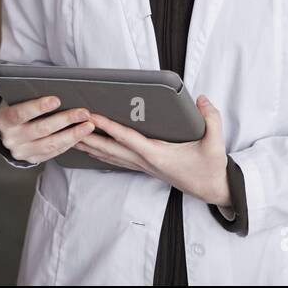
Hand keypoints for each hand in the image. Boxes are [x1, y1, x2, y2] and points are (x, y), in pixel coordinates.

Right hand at [0, 95, 94, 164]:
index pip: (20, 113)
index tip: (57, 100)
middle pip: (40, 130)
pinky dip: (69, 143)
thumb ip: (30, 95)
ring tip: (88, 125)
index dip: (38, 107)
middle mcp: (10, 139)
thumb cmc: (17, 107)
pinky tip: (81, 135)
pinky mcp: (32, 159)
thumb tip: (58, 88)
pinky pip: (54, 153)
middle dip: (64, 120)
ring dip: (72, 134)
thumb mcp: (17, 99)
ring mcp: (21, 152)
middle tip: (84, 112)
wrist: (8, 130)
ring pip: (50, 144)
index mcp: (3, 120)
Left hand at [76, 95, 231, 206]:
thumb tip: (201, 99)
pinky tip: (92, 147)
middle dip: (88, 136)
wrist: (212, 189)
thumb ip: (211, 119)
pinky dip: (101, 153)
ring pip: (110, 156)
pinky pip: (117, 160)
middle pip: (109, 149)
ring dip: (90, 145)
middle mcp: (145, 161)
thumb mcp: (215, 143)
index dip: (108, 126)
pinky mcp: (145, 167)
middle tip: (71, 122)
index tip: (92, 116)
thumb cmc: (210, 168)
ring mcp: (143, 166)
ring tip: (72, 134)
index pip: (127, 138)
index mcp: (157, 155)